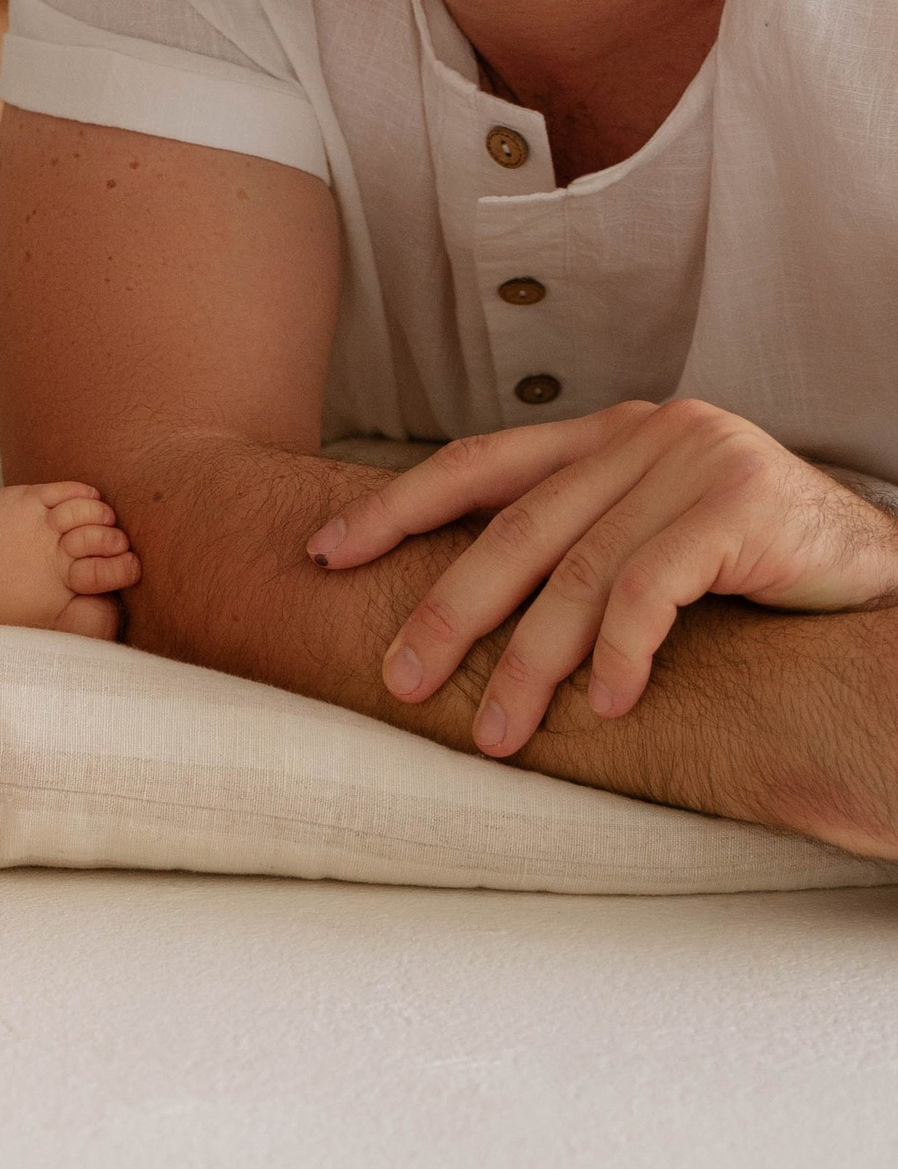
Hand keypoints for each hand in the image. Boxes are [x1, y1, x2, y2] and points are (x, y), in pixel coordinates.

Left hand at [314, 399, 897, 757]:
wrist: (875, 566)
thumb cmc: (759, 565)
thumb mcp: (656, 538)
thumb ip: (580, 547)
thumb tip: (462, 608)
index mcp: (607, 436)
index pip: (479, 464)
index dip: (396, 507)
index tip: (325, 554)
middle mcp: (642, 434)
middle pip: (516, 527)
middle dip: (447, 607)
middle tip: (398, 679)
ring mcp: (693, 461)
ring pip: (580, 571)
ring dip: (533, 662)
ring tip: (500, 734)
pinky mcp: (740, 504)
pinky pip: (656, 589)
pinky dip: (624, 654)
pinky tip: (610, 707)